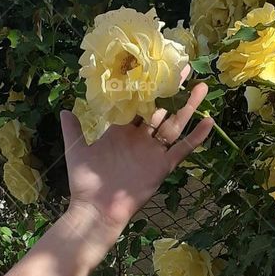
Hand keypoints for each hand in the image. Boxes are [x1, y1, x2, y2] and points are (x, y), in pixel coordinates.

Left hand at [61, 72, 213, 240]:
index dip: (147, 86)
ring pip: (175, 124)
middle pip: (161, 109)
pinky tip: (209, 121)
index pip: (137, 102)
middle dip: (172, 89)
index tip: (156, 67)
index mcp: (121, 130)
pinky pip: (182, 150)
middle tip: (184, 68)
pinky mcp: (162, 166)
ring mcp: (152, 151)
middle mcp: (140, 138)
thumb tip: (64, 109)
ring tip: (202, 86)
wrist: (96, 208)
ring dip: (188, 107)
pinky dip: (196, 137)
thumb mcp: (76, 151)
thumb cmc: (85, 181)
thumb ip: (73, 130)